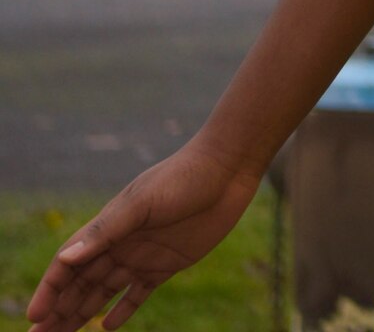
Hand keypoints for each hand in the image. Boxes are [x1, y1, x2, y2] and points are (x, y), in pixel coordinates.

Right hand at [27, 140, 262, 331]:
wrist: (227, 169)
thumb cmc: (183, 177)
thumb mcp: (143, 202)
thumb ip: (106, 231)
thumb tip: (66, 258)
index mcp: (109, 226)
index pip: (69, 264)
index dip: (50, 289)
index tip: (34, 317)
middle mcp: (121, 243)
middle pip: (81, 283)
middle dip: (58, 310)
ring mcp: (143, 255)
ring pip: (104, 292)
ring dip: (81, 314)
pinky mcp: (166, 264)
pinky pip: (138, 293)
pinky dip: (122, 310)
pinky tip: (105, 327)